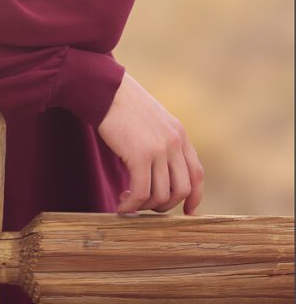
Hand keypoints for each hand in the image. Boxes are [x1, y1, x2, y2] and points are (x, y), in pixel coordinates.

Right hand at [98, 72, 203, 215]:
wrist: (106, 92)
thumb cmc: (123, 107)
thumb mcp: (153, 122)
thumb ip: (162, 143)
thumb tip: (160, 172)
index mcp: (180, 135)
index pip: (197, 174)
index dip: (194, 197)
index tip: (187, 212)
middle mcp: (175, 143)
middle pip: (182, 189)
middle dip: (165, 205)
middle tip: (147, 206)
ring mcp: (159, 150)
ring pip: (162, 194)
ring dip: (145, 206)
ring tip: (129, 202)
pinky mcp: (140, 156)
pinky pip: (141, 192)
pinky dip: (132, 204)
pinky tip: (121, 205)